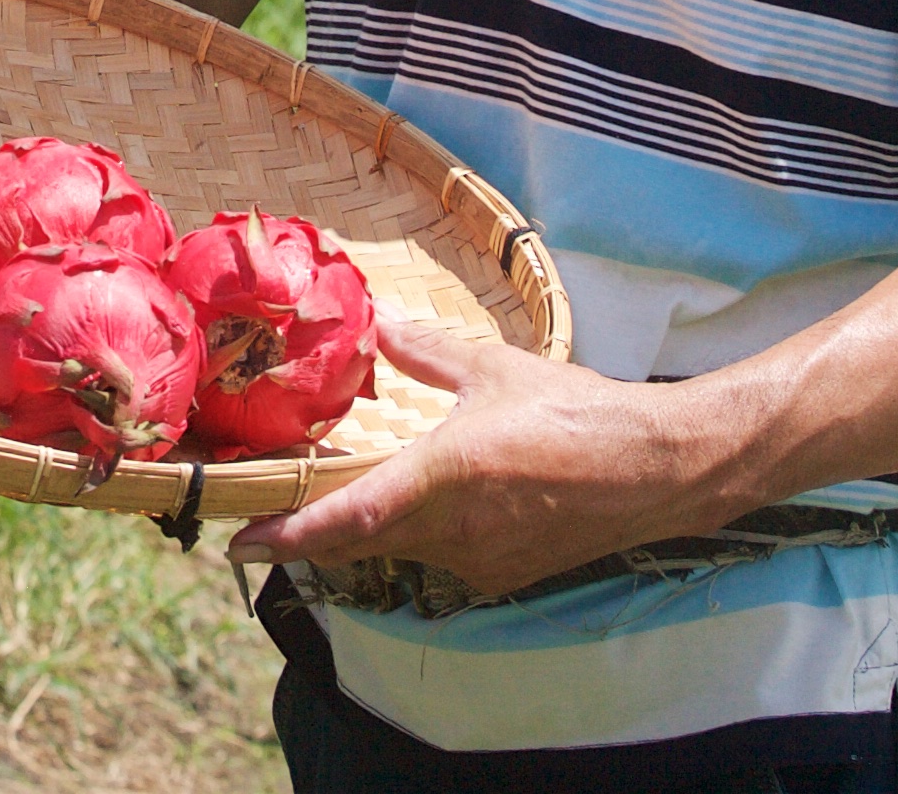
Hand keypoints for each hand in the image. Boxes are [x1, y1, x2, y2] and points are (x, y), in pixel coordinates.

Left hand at [225, 322, 725, 593]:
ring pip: (401, 551)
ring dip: (368, 532)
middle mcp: (453, 531)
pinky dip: (417, 538)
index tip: (240, 540)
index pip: (346, 519)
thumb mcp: (493, 369)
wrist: (657, 470)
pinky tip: (422, 509)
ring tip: (342, 502)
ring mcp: (479, 561)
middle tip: (267, 520)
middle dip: (312, 534)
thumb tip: (377, 321)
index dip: (288, 535)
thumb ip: (425, 351)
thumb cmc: (577, 415)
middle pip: (360, 543)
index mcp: (442, 478)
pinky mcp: (505, 575)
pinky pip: (442, 559)